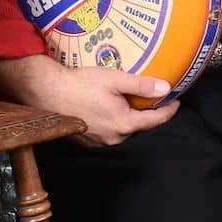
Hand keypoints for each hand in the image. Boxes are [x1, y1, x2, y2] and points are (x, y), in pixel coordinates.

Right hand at [0, 55, 177, 146]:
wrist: (46, 92)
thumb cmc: (80, 84)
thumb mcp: (115, 79)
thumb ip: (142, 85)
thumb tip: (165, 88)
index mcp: (124, 124)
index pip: (155, 120)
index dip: (168, 109)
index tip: (175, 100)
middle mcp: (113, 138)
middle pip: (138, 126)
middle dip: (146, 113)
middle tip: (152, 97)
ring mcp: (98, 142)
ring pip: (122, 130)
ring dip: (128, 117)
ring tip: (129, 101)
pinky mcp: (85, 140)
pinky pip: (106, 132)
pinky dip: (112, 121)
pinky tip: (108, 108)